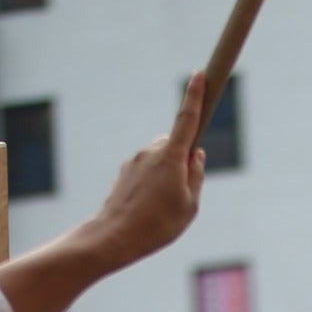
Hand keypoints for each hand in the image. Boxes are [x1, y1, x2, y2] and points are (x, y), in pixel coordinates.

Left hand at [90, 74, 208, 266]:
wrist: (114, 236)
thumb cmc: (157, 224)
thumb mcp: (190, 205)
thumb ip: (196, 175)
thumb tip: (196, 154)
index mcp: (172, 156)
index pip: (187, 118)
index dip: (194, 95)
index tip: (197, 74)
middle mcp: (151, 151)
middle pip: (175, 145)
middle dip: (183, 159)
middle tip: (182, 193)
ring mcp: (135, 160)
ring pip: (161, 159)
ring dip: (167, 175)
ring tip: (162, 208)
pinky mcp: (125, 172)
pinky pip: (147, 171)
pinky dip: (152, 184)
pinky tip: (147, 209)